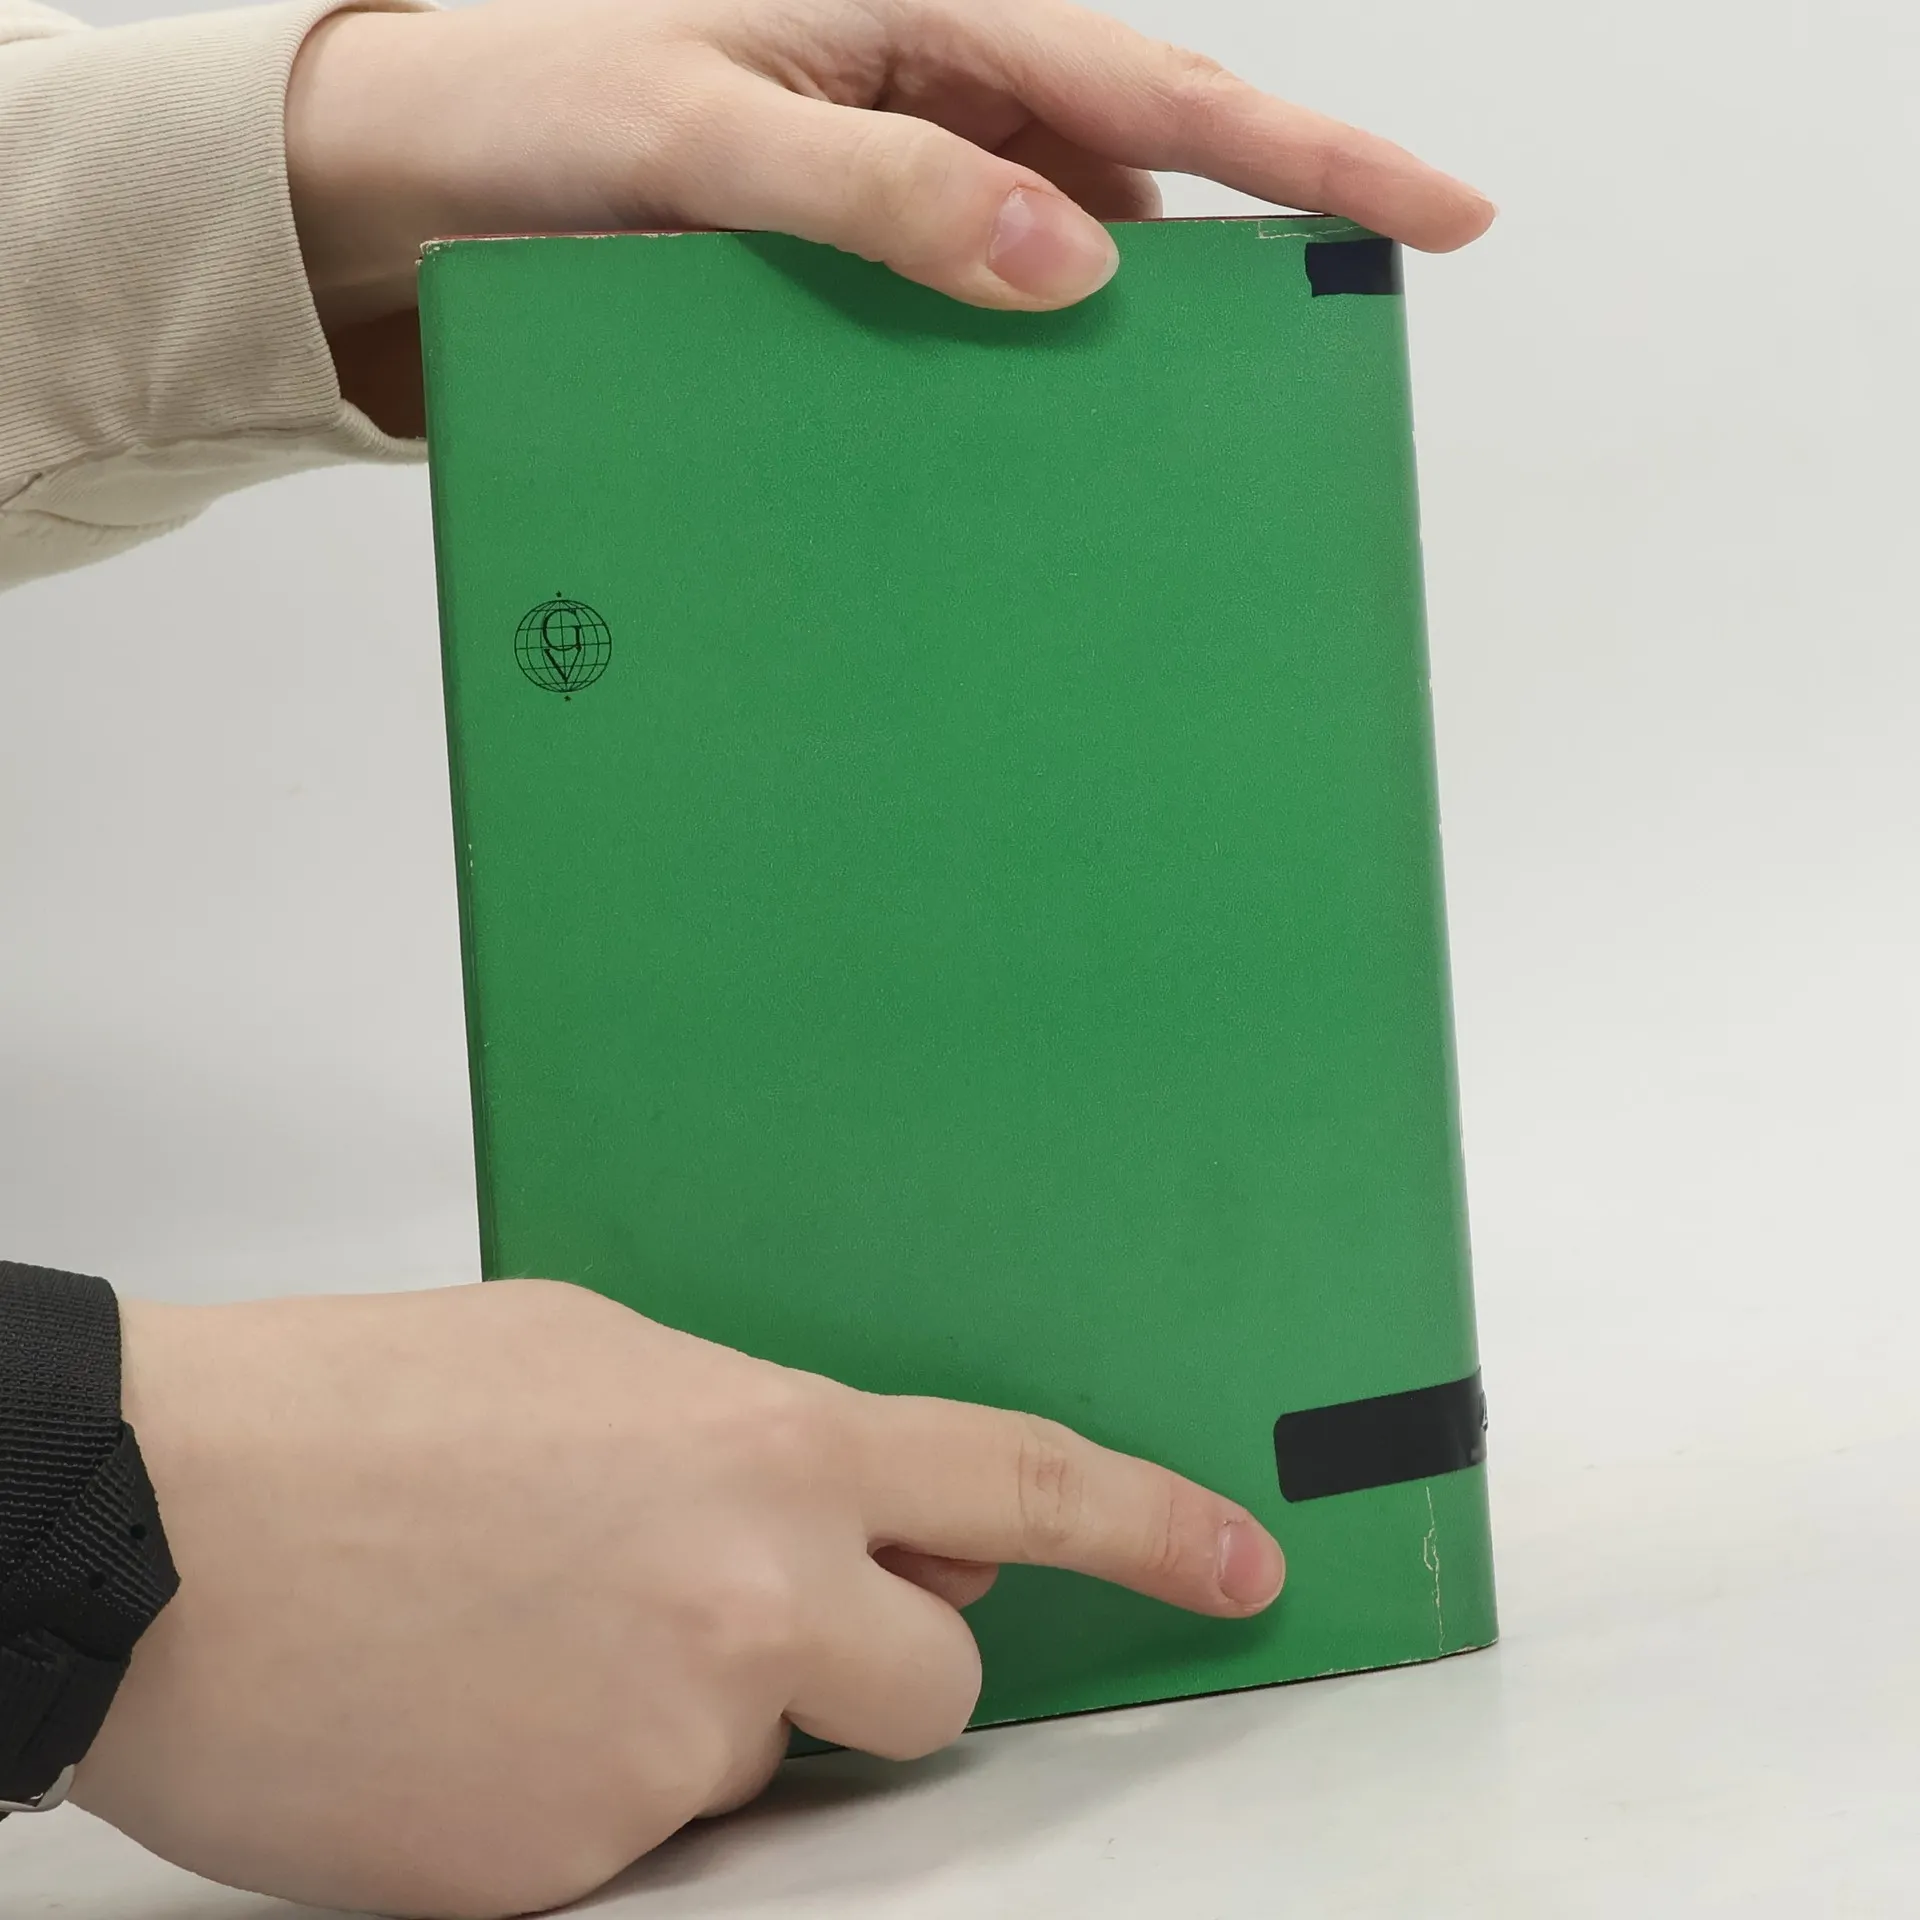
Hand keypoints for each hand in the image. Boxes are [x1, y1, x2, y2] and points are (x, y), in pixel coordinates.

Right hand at [76, 1280, 1284, 1918]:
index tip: (1238, 1563)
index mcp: (765, 1448)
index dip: (1149, 1529)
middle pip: (933, 1679)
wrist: (156, 1527)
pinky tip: (481, 1706)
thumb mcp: (596, 1361)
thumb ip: (763, 1441)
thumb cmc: (360, 1413)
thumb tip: (878, 1517)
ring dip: (705, 1720)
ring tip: (542, 1637)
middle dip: (876, 1662)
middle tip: (743, 1620)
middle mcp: (750, 1601)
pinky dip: (591, 1785)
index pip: (1022, 1485)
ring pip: (771, 1763)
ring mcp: (669, 1749)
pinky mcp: (576, 1869)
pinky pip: (647, 1838)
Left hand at [286, 0, 1493, 331]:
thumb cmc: (527, 112)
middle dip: (1223, 270)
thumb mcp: (698, 142)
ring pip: (1056, 250)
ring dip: (1097, 343)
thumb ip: (882, 191)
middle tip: (1282, 381)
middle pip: (1133, 171)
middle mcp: (927, 79)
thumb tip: (1075, 262)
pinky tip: (1002, 431)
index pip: (1159, 83)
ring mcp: (896, 165)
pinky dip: (1001, 366)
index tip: (1441, 217)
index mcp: (915, 9)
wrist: (406, 170)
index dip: (1315, 153)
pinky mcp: (855, 243)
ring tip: (1121, 447)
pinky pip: (969, 300)